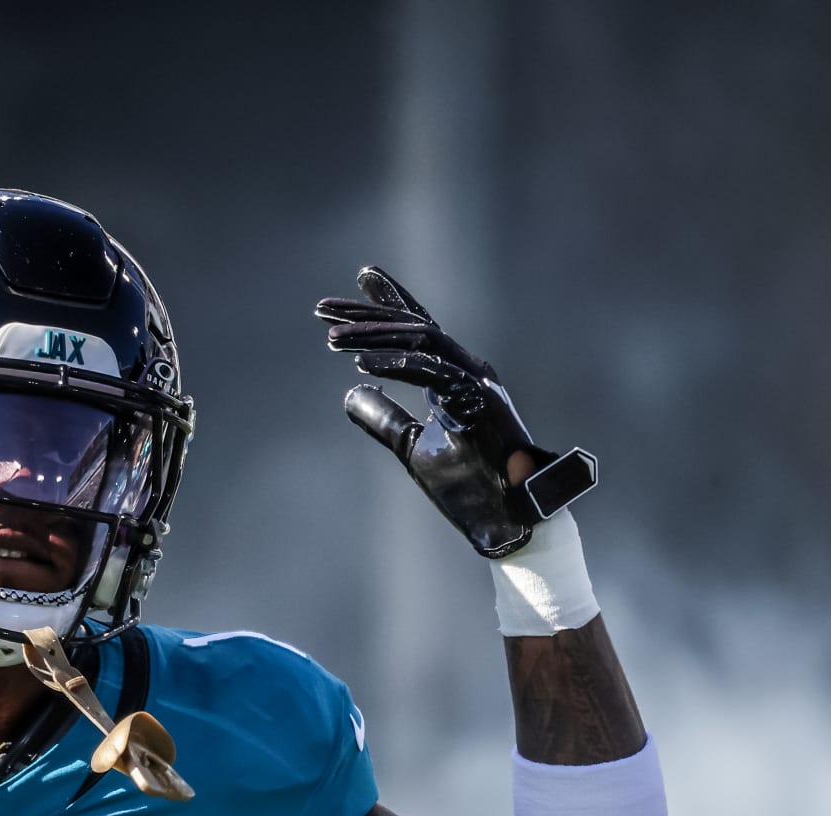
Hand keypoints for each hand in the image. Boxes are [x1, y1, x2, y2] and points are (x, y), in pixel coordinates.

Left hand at [315, 266, 596, 557]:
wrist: (507, 523)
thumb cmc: (469, 486)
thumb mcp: (411, 446)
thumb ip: (384, 417)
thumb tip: (351, 392)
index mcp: (456, 378)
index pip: (419, 331)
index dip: (391, 303)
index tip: (362, 277)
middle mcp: (469, 371)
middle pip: (414, 328)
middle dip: (368, 314)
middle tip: (322, 308)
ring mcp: (478, 384)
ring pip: (422, 342)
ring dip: (374, 338)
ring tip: (330, 339)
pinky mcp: (480, 404)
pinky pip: (433, 374)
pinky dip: (397, 366)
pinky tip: (361, 364)